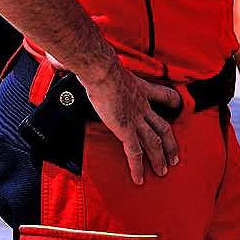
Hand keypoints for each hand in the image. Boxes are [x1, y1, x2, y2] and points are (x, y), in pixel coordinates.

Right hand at [80, 60, 182, 183]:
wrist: (102, 71)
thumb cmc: (101, 66)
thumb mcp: (106, 66)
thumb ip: (95, 67)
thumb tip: (62, 60)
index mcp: (141, 89)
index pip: (164, 95)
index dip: (172, 102)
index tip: (177, 107)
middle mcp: (143, 106)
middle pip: (163, 127)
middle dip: (170, 144)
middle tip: (174, 157)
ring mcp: (136, 119)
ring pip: (154, 143)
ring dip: (159, 159)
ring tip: (163, 171)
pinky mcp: (126, 130)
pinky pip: (135, 152)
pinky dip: (138, 167)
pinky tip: (140, 178)